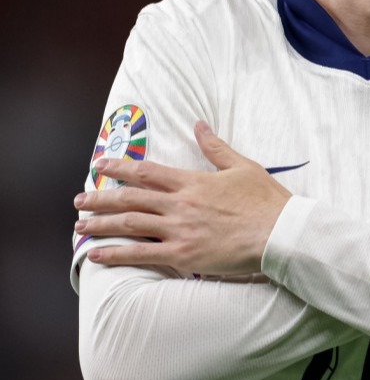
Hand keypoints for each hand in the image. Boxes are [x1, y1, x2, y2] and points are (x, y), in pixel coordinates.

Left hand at [74, 122, 291, 275]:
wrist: (280, 232)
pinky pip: (142, 255)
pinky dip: (117, 255)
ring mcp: (179, 230)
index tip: (100, 164)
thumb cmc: (265, 200)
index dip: (119, 167)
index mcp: (192, 181)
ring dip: (101, 224)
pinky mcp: (184, 255)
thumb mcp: (242, 166)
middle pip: (130, 198)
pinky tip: (96, 255)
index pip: (146, 171)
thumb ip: (215, 147)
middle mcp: (180, 204)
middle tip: (79, 199)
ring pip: (130, 225)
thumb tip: (199, 124)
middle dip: (100, 198)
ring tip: (80, 225)